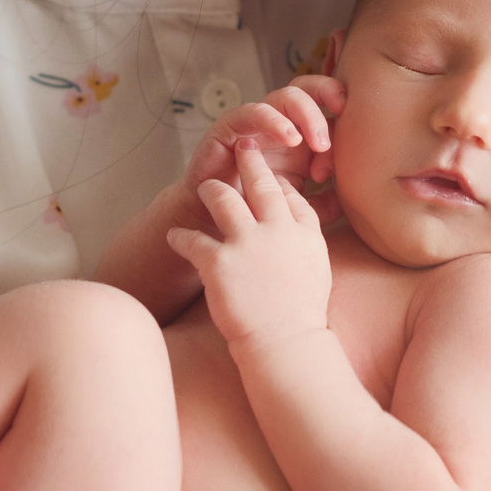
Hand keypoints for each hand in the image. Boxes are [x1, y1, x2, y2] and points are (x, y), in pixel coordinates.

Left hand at [165, 140, 333, 348]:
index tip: (269, 178)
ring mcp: (246, 244)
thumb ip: (305, 244)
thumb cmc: (300, 317)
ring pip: (222, 198)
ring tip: (203, 189)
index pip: (290, 197)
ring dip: (211, 191)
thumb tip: (296, 232)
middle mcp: (276, 231)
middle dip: (249, 161)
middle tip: (242, 146)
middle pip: (259, 185)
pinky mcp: (219, 262)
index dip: (277, 183)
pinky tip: (173, 236)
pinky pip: (191, 239)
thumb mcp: (317, 271)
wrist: (286, 344)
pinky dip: (180, 237)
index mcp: (303, 234)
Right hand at [182, 79, 343, 223]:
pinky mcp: (228, 127)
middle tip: (345, 119)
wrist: (212, 227)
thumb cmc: (254, 213)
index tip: (349, 163)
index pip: (328, 110)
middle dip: (330, 95)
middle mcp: (279, 124)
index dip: (343, 128)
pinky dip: (275, 120)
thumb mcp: (299, 207)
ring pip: (286, 96)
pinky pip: (253, 112)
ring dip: (308, 113)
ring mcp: (255, 124)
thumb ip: (326, 202)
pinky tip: (291, 138)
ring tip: (319, 142)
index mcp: (301, 138)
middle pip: (310, 89)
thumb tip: (357, 197)